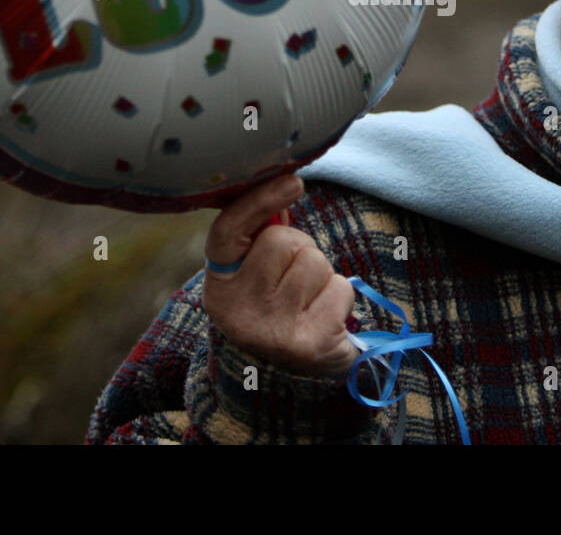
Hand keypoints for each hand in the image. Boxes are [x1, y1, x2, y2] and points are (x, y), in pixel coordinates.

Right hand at [202, 175, 358, 377]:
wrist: (287, 378)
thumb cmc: (275, 308)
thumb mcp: (256, 276)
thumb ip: (261, 235)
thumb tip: (283, 183)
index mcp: (219, 285)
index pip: (228, 230)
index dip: (259, 200)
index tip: (293, 181)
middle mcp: (238, 309)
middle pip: (284, 239)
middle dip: (300, 249)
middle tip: (293, 279)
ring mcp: (271, 329)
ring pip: (315, 261)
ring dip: (321, 275)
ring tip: (308, 300)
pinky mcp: (308, 344)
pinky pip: (340, 287)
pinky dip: (339, 297)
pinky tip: (323, 317)